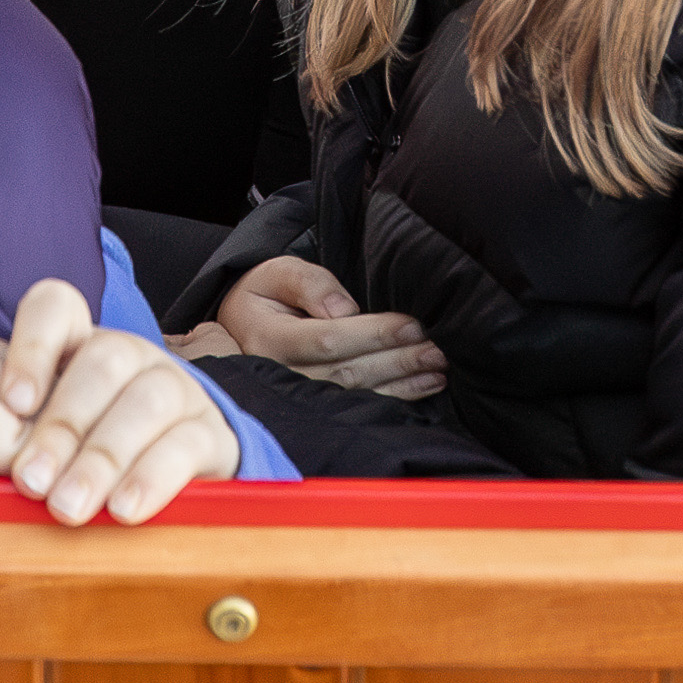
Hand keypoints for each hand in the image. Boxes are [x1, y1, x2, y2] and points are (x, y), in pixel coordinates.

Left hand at [0, 280, 244, 526]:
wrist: (180, 474)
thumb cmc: (86, 452)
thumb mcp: (43, 434)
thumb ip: (7, 432)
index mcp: (82, 344)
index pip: (56, 307)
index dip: (31, 348)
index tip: (11, 404)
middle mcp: (132, 356)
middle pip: (102, 364)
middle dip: (62, 426)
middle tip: (30, 481)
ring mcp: (177, 390)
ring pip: (147, 402)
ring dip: (103, 457)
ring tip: (69, 507)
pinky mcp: (210, 435)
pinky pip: (185, 446)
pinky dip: (152, 478)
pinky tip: (124, 510)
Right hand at [184, 251, 447, 399]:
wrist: (244, 329)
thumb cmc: (267, 296)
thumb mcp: (277, 274)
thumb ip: (307, 282)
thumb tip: (342, 309)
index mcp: (268, 339)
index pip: (327, 339)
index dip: (373, 334)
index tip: (412, 325)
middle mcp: (280, 375)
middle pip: (347, 371)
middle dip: (397, 360)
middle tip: (437, 349)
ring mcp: (297, 399)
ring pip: (357, 393)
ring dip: (403, 382)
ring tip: (438, 368)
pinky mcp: (316, 409)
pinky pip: (360, 405)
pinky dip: (397, 397)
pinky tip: (425, 387)